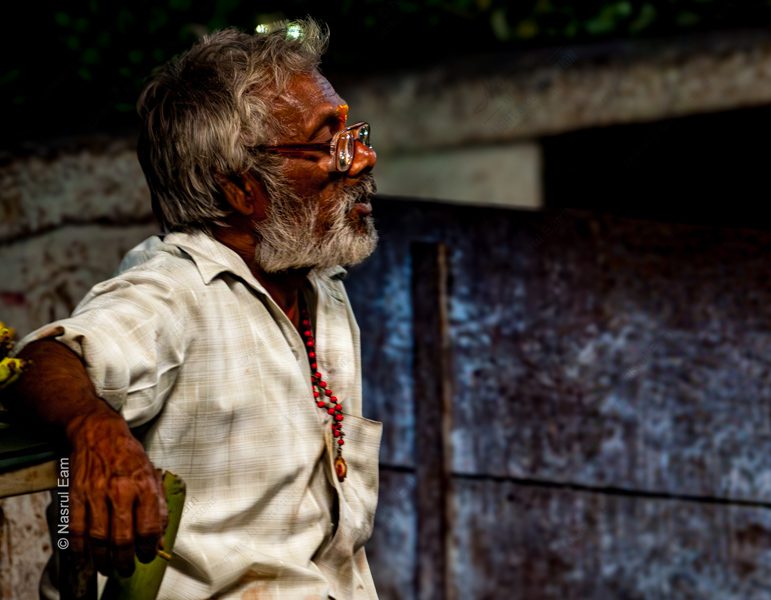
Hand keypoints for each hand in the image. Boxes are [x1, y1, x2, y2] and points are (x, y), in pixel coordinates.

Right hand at [65, 410, 167, 576]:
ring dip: (103, 560)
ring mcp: (96, 494)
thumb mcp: (152, 475)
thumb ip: (158, 506)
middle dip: (125, 561)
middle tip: (126, 569)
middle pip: (123, 539)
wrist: (98, 434)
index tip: (146, 556)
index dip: (148, 549)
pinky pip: (76, 529)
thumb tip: (159, 536)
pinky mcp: (76, 495)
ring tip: (108, 567)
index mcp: (144, 486)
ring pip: (98, 539)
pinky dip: (80, 548)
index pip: (149, 529)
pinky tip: (86, 555)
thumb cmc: (128, 455)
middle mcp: (121, 491)